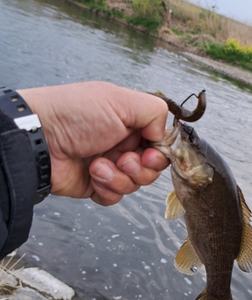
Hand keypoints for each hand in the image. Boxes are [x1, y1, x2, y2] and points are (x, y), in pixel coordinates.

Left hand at [18, 81, 168, 205]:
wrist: (40, 140)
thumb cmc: (76, 114)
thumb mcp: (120, 101)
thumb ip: (154, 112)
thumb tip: (163, 137)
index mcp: (130, 122)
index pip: (160, 143)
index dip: (159, 152)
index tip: (149, 153)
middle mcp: (123, 144)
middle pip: (152, 168)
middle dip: (140, 167)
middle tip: (122, 159)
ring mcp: (110, 166)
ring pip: (135, 184)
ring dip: (119, 177)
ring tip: (98, 165)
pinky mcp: (97, 186)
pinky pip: (116, 197)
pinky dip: (108, 189)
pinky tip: (93, 176)